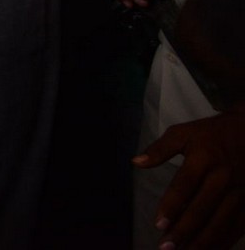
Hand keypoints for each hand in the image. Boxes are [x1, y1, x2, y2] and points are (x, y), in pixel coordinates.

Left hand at [134, 107, 244, 249]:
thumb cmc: (212, 133)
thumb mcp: (184, 132)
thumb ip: (160, 149)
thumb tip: (135, 162)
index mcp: (204, 158)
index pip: (184, 186)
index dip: (171, 207)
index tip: (159, 225)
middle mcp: (224, 177)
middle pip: (203, 208)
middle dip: (184, 230)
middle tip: (166, 247)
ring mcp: (241, 191)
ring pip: (222, 222)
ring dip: (204, 241)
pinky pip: (239, 226)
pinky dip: (225, 240)